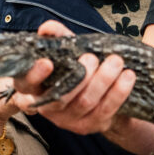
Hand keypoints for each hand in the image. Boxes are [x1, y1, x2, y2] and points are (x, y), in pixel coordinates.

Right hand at [8, 20, 135, 133]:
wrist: (102, 96)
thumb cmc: (77, 69)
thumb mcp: (67, 52)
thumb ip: (58, 37)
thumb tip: (47, 28)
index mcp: (35, 88)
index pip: (25, 84)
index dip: (34, 75)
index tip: (47, 62)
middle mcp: (48, 107)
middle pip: (60, 96)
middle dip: (80, 76)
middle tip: (92, 57)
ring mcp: (68, 120)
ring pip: (85, 102)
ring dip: (103, 80)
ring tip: (116, 61)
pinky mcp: (89, 126)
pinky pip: (105, 110)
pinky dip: (118, 92)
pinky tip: (128, 76)